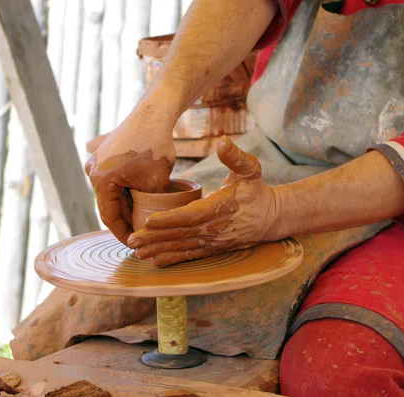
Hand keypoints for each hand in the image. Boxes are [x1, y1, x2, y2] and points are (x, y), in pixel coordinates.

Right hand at [85, 103, 176, 244]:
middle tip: (139, 236)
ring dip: (125, 205)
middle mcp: (92, 171)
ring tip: (140, 219)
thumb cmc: (155, 147)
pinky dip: (124, 190)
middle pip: (109, 205)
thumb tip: (151, 224)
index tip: (134, 246)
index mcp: (100, 181)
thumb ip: (151, 206)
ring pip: (111, 192)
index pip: (110, 218)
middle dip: (124, 220)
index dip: (123, 234)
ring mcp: (97, 160)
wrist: (154, 114)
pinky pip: (113, 178)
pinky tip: (138, 198)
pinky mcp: (105, 153)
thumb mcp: (157, 184)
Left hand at [127, 136, 281, 267]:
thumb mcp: (250, 169)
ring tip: (137, 252)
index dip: (170, 219)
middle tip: (132, 240)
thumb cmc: (255, 191)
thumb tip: (222, 141)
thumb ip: (235, 157)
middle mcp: (215, 228)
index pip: (191, 216)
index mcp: (220, 207)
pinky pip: (191, 255)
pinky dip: (173, 258)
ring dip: (159, 249)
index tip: (149, 221)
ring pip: (183, 246)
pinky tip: (156, 260)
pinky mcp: (213, 249)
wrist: (270, 217)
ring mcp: (214, 241)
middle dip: (156, 237)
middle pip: (181, 234)